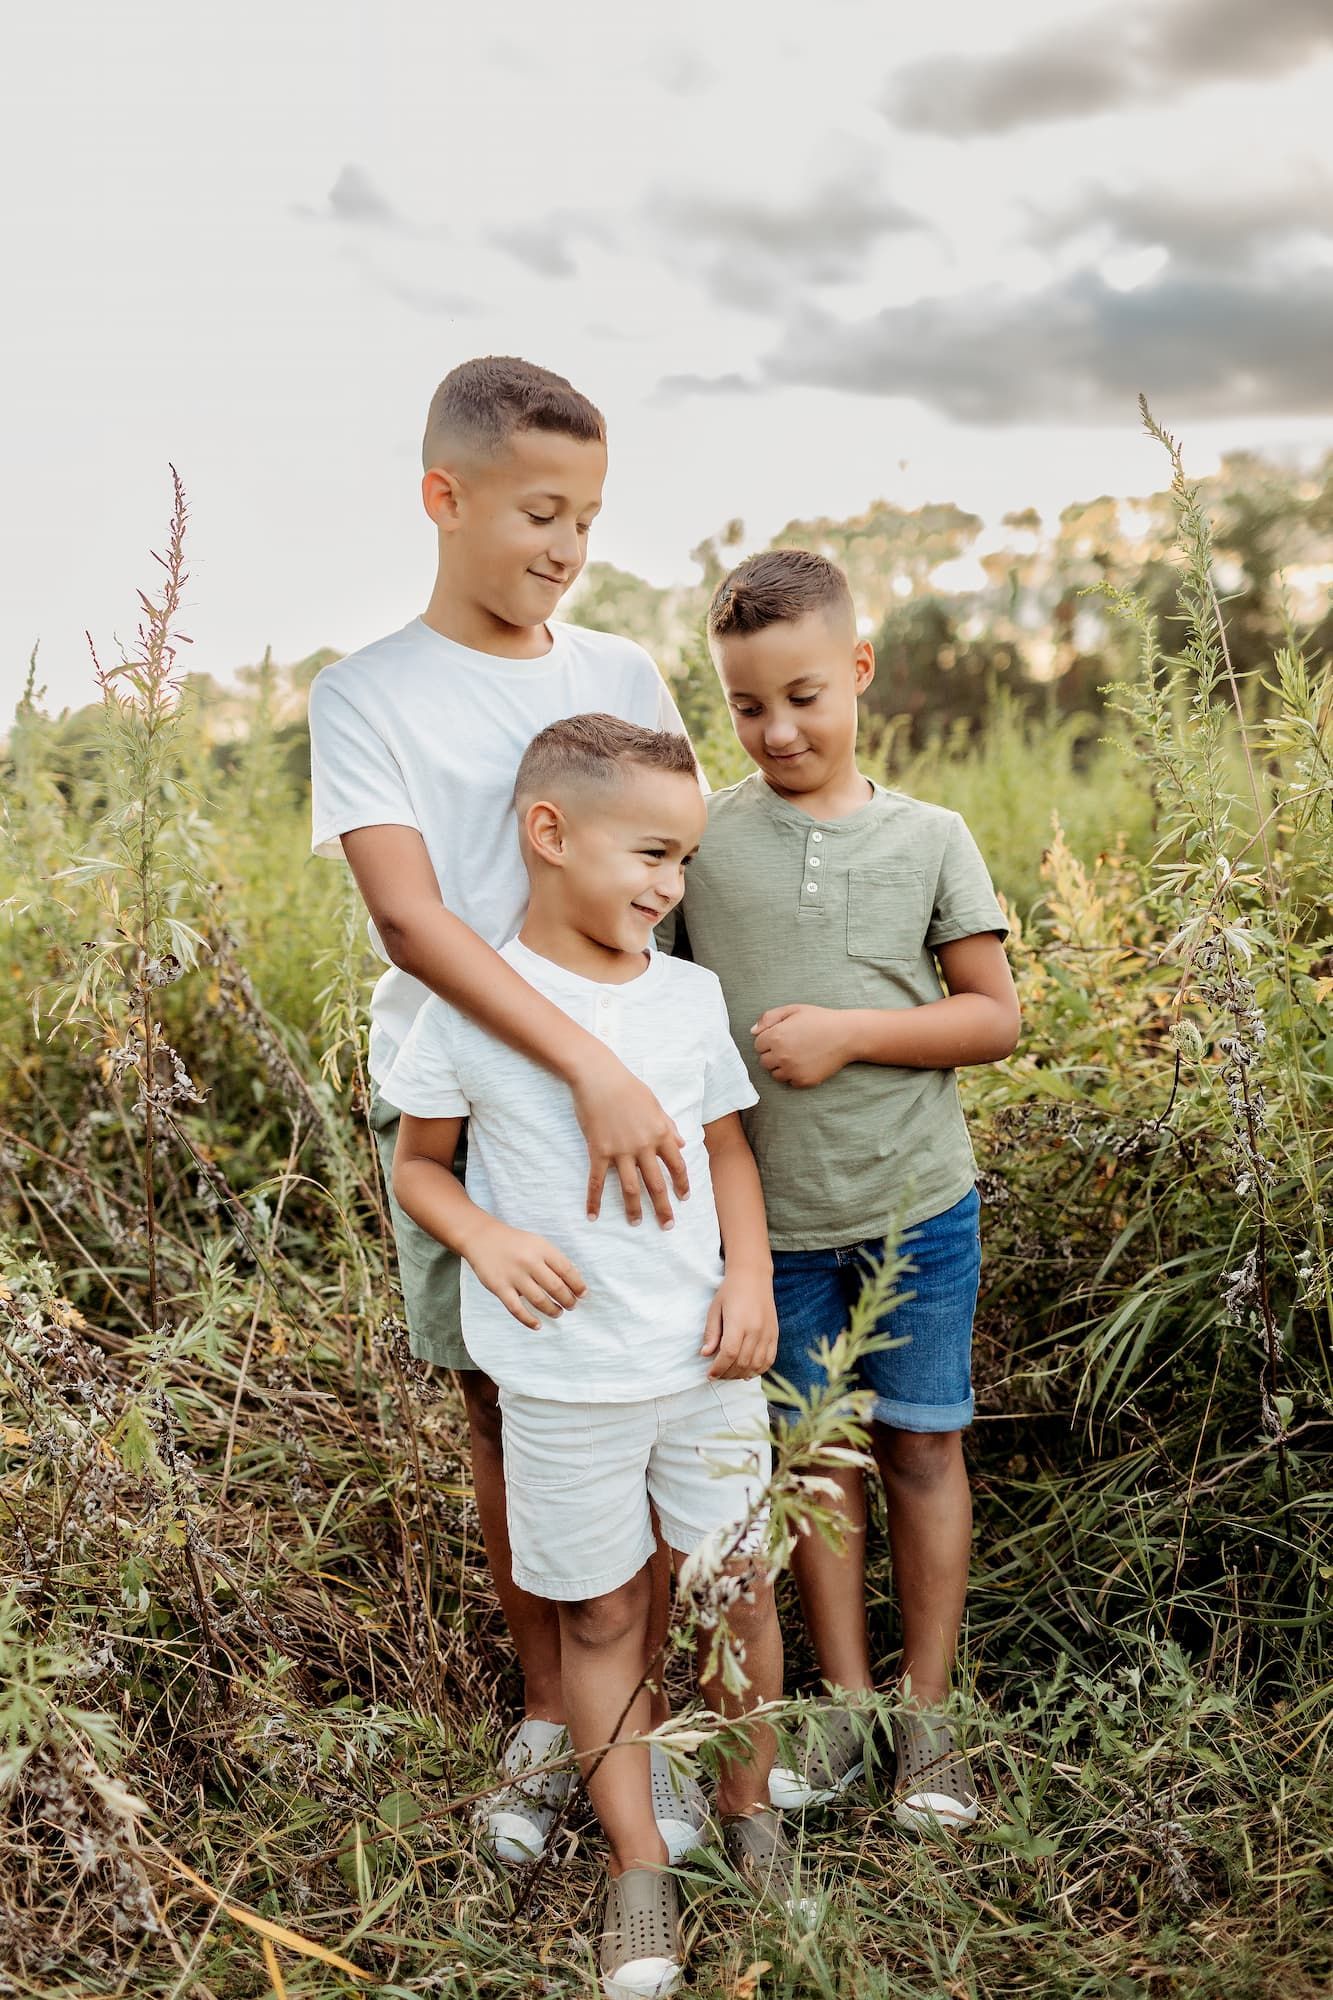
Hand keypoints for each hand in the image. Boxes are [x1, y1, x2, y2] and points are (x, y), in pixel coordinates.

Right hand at [464, 1217, 586, 1330]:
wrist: (482, 1237)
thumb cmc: (514, 1242)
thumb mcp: (537, 1243)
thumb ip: (553, 1259)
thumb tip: (574, 1280)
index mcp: (542, 1248)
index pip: (566, 1270)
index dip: (578, 1285)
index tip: (583, 1294)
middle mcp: (529, 1262)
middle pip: (556, 1287)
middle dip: (568, 1300)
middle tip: (572, 1305)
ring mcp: (514, 1275)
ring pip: (539, 1300)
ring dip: (552, 1310)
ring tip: (558, 1313)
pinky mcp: (500, 1287)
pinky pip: (517, 1309)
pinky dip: (529, 1320)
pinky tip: (538, 1325)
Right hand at [571, 1045, 688, 1227]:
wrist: (599, 1077)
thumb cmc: (628, 1086)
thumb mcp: (655, 1104)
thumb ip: (668, 1126)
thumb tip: (681, 1144)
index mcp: (660, 1133)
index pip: (676, 1165)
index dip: (682, 1183)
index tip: (684, 1198)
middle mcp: (643, 1146)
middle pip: (657, 1183)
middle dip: (663, 1207)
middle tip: (668, 1225)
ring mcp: (620, 1151)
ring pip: (630, 1187)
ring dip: (634, 1208)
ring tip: (636, 1223)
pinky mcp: (599, 1151)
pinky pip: (597, 1181)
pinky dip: (594, 1200)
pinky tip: (592, 1215)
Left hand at [701, 1270, 777, 1379]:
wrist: (753, 1276)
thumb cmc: (730, 1291)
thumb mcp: (715, 1309)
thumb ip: (711, 1333)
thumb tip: (705, 1354)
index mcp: (739, 1323)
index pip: (729, 1354)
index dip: (718, 1368)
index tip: (710, 1374)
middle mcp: (756, 1330)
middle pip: (742, 1362)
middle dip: (727, 1374)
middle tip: (717, 1375)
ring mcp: (768, 1333)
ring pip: (756, 1365)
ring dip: (742, 1374)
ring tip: (730, 1374)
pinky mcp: (775, 1334)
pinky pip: (769, 1359)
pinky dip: (758, 1369)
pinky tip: (747, 1371)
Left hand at [752, 1004, 854, 1088]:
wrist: (846, 1035)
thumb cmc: (820, 1020)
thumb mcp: (793, 1010)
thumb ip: (769, 1018)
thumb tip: (753, 1032)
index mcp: (775, 1036)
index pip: (758, 1045)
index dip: (769, 1040)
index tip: (783, 1036)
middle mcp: (781, 1055)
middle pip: (764, 1061)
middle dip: (773, 1054)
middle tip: (791, 1046)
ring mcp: (792, 1070)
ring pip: (775, 1074)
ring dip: (782, 1067)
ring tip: (798, 1055)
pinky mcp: (803, 1081)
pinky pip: (790, 1082)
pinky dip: (795, 1075)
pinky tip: (806, 1063)